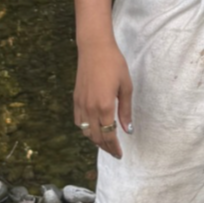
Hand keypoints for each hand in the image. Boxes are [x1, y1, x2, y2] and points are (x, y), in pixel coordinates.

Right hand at [73, 37, 132, 159]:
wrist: (94, 48)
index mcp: (105, 106)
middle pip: (96, 137)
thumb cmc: (114, 64)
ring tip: (105, 142)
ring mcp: (81, 104)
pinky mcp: (76, 99)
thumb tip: (127, 130)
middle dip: (106, 147)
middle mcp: (91, 108)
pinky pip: (78, 121)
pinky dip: (85, 129)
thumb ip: (126, 110)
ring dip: (95, 140)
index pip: (109, 135)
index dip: (114, 147)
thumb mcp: (126, 86)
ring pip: (86, 131)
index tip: (120, 154)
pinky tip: (93, 128)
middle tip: (114, 152)